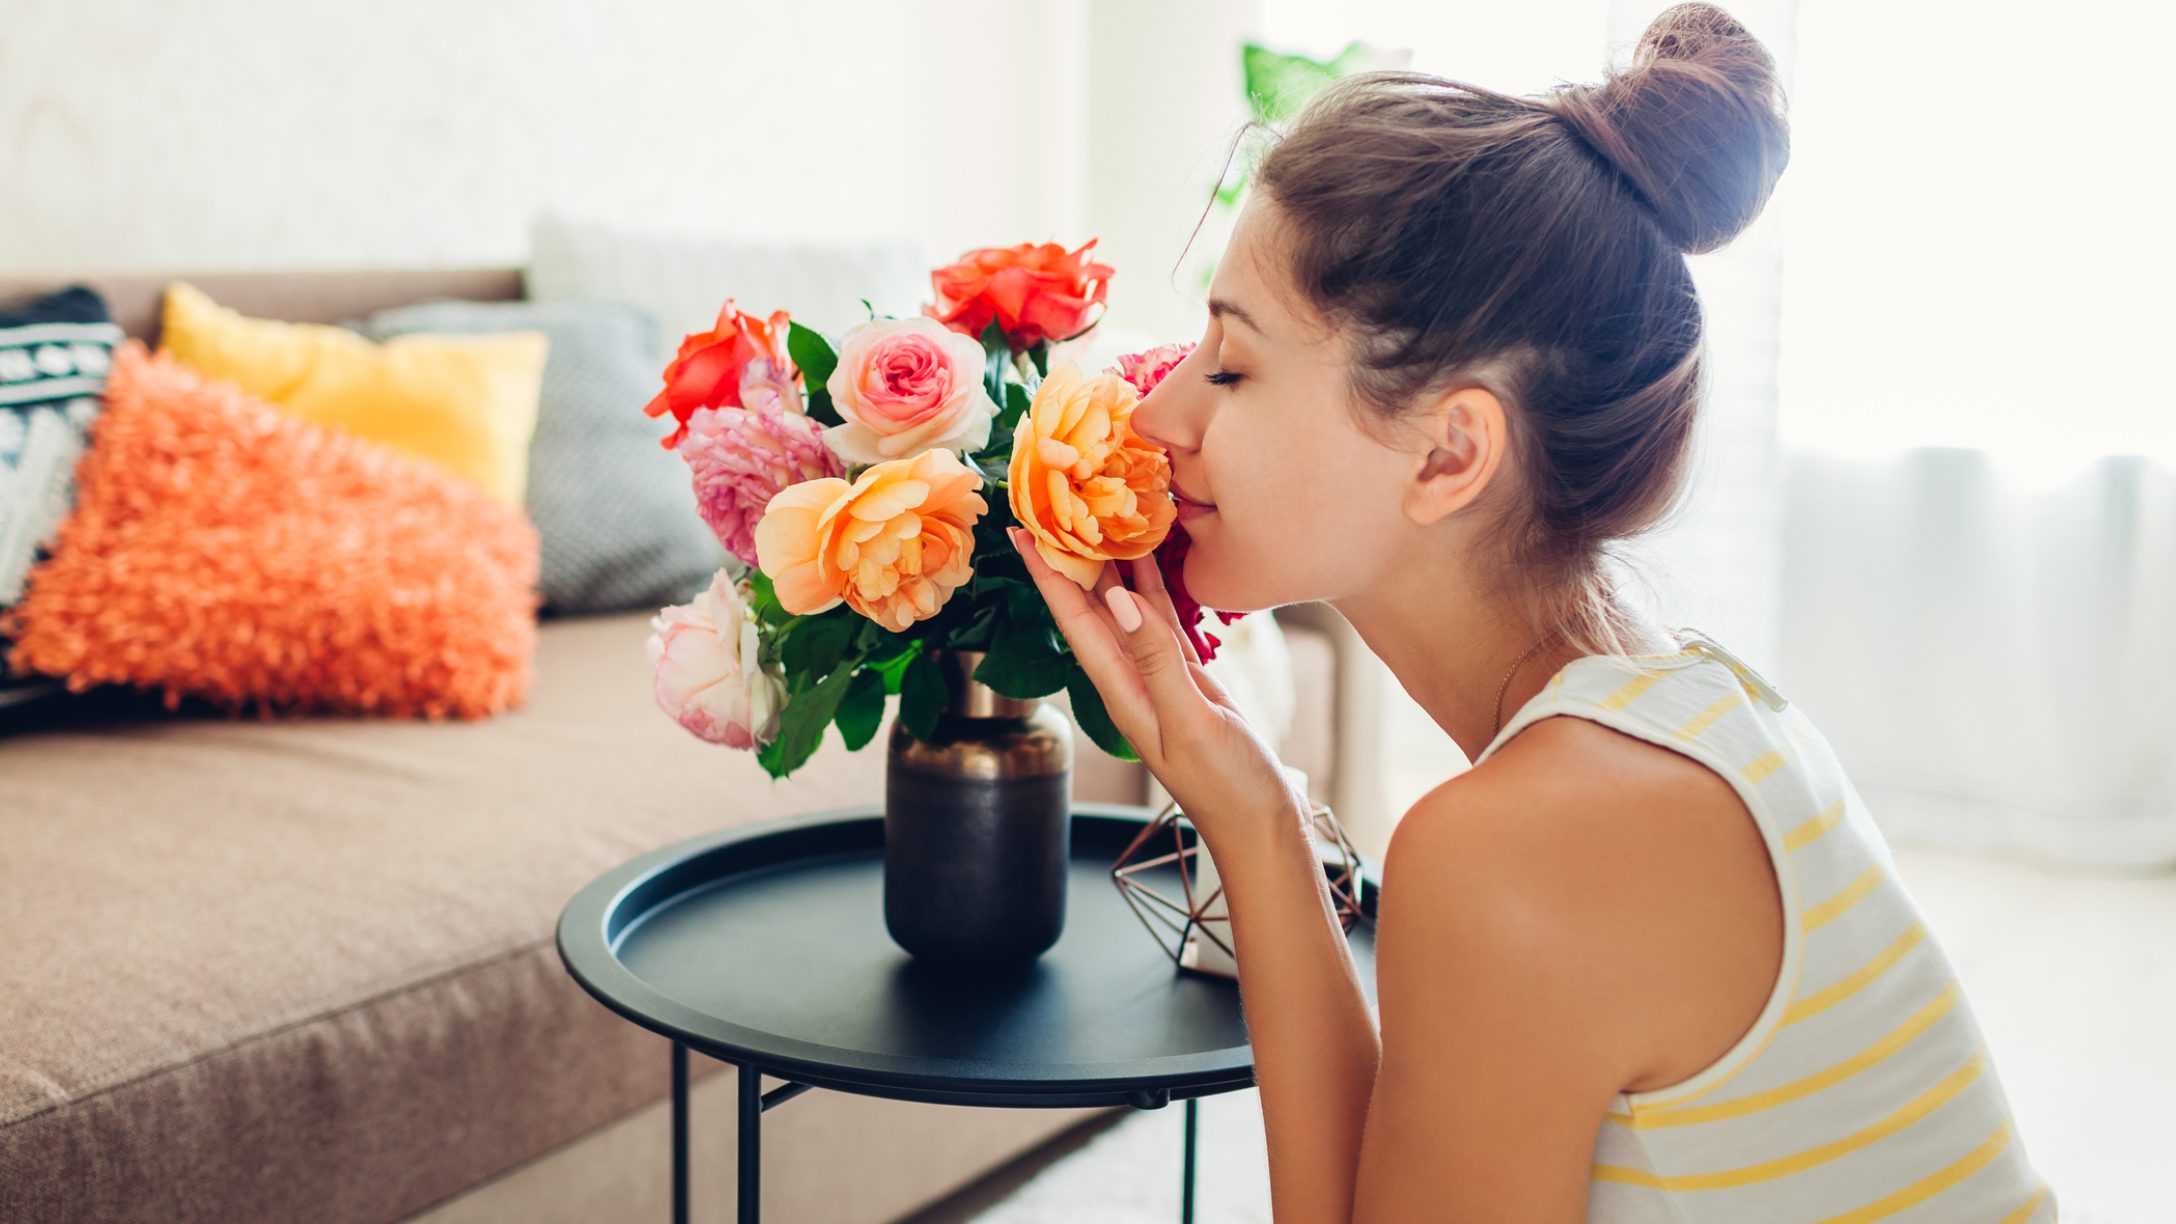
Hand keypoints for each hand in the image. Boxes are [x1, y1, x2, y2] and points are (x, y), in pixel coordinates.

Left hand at [1007, 528, 1300, 852]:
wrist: (1260, 824)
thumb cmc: (1226, 787)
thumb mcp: (1191, 722)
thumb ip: (1157, 661)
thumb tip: (1118, 599)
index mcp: (1121, 690)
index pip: (1073, 620)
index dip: (1046, 575)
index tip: (1021, 530)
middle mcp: (1129, 678)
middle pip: (1089, 606)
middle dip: (1068, 558)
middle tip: (1053, 502)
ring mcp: (1157, 677)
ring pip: (1123, 607)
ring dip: (1110, 563)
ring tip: (1097, 513)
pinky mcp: (1186, 677)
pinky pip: (1159, 619)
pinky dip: (1151, 585)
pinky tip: (1149, 557)